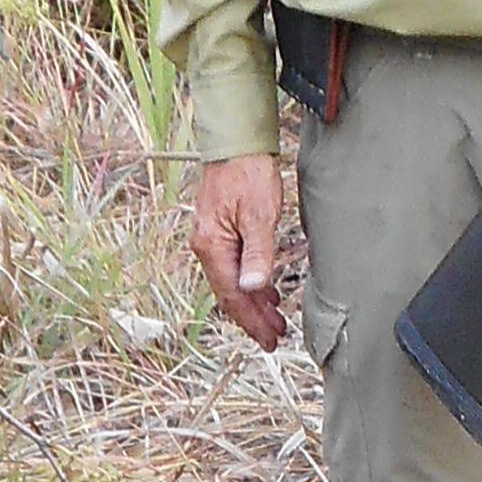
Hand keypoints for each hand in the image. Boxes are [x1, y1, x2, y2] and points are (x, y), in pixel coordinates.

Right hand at [191, 152, 290, 348]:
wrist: (236, 143)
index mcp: (212, 246)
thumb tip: (253, 288)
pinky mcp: (220, 232)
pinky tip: (264, 290)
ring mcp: (211, 239)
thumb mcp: (258, 214)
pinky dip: (249, 283)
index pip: (232, 295)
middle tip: (275, 336)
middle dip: (252, 317)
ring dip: (252, 303)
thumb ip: (258, 253)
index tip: (269, 338)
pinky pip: (232, 267)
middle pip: (229, 293)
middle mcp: (206, 246)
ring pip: (231, 282)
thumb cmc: (248, 173)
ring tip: (274, 319)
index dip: (251, 320)